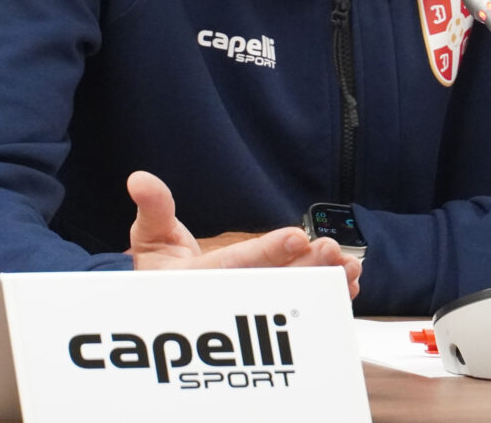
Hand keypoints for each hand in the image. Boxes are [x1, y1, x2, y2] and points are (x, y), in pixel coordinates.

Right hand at [124, 170, 360, 297]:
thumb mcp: (149, 237)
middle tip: (334, 252)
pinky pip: (298, 305)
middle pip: (272, 284)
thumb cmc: (156, 269)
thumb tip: (139, 180)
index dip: (267, 252)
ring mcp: (248, 308)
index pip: (237, 264)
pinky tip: (348, 285)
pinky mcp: (263, 311)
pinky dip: (323, 296)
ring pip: (290, 296)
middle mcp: (228, 297)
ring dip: (321, 282)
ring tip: (350, 269)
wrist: (160, 305)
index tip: (297, 237)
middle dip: (305, 268)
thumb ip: (153, 208)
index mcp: (198, 279)